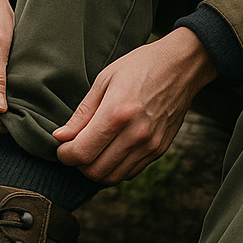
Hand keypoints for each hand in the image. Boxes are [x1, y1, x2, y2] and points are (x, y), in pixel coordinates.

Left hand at [53, 27, 217, 184]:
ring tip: (93, 151)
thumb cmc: (141, 66)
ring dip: (96, 169)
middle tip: (76, 149)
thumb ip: (82, 113)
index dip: (65, 155)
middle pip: (95, 171)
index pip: (82, 152)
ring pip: (113, 177)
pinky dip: (115, 168)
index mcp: (117, 113)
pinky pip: (130, 172)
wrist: (181, 66)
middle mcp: (135, 134)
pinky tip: (112, 151)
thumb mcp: (105, 80)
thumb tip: (61, 136)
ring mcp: (150, 144)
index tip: (63, 147)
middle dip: (79, 164)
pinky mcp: (159, 149)